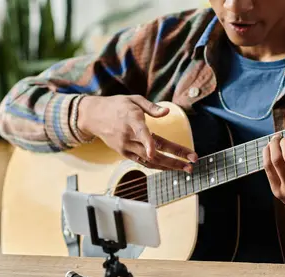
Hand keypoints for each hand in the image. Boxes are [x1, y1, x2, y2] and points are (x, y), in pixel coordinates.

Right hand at [77, 95, 197, 171]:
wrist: (93, 117)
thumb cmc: (117, 105)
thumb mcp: (134, 99)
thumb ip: (151, 107)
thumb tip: (167, 112)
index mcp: (131, 120)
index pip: (141, 133)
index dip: (148, 143)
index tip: (154, 152)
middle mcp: (128, 136)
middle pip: (152, 151)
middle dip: (174, 159)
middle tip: (191, 163)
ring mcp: (126, 147)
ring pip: (149, 161)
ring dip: (169, 166)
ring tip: (186, 168)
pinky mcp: (124, 153)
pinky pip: (143, 162)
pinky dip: (158, 166)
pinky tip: (171, 167)